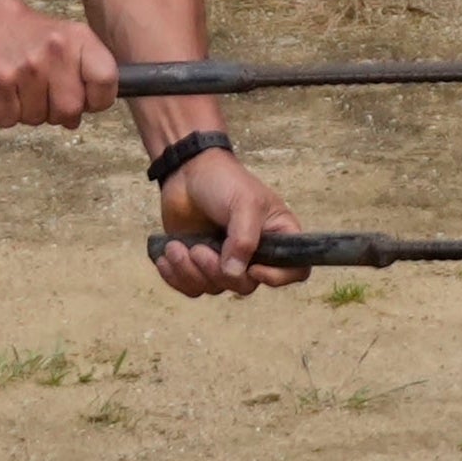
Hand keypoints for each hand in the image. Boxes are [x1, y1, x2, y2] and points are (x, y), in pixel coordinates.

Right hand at [0, 0, 120, 128]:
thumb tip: (78, 118)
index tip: (85, 100)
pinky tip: (3, 91)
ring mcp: (26, 67)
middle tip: (42, 95)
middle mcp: (55, 51)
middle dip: (56, 112)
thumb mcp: (65, 39)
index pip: (106, 81)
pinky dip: (4, 113)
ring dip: (27, 111)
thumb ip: (82, 74)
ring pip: (37, 118)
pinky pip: (8, 119)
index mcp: (78, 39)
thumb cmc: (25, 33)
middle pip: (70, 110)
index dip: (97, 100)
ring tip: (19, 87)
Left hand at [151, 148, 304, 297]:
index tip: (253, 268)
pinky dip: (175, 277)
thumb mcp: (243, 203)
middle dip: (217, 272)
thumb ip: (244, 239)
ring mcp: (226, 261)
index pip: (295, 270)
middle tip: (198, 249)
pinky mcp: (199, 265)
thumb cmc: (224, 180)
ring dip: (190, 272)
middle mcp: (255, 254)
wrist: (186, 172)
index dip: (278, 277)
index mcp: (278, 236)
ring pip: (214, 288)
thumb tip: (236, 273)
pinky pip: (191, 287)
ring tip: (176, 247)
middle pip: (245, 286)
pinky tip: (166, 258)